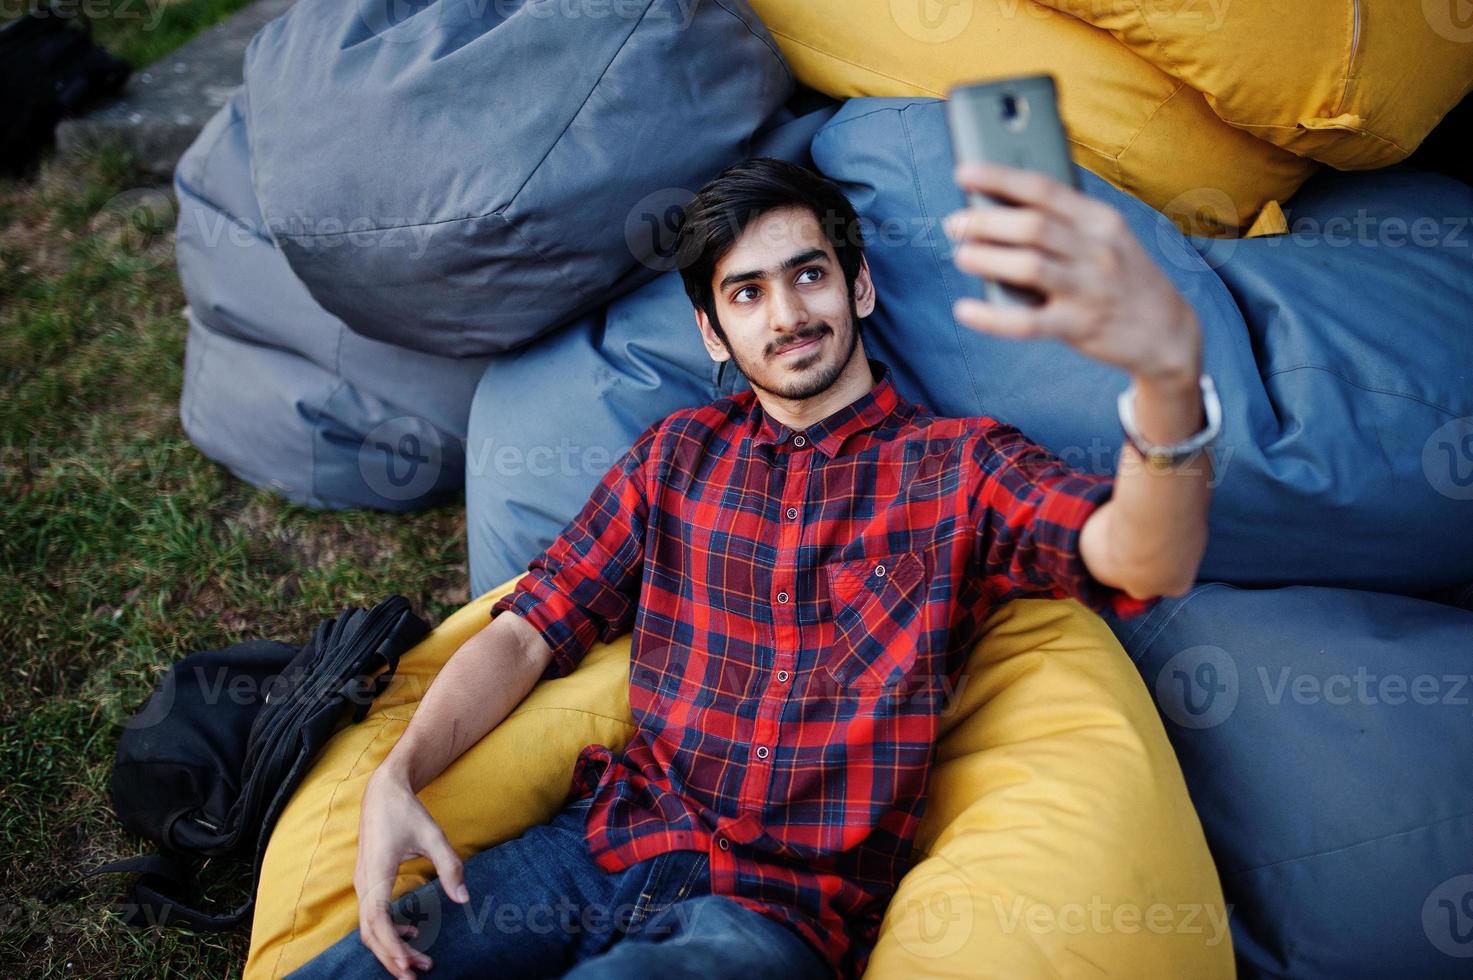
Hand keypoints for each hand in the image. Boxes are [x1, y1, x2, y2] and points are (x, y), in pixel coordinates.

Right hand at [353, 769, 468, 978]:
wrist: (382, 791)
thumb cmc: (406, 811)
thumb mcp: (433, 834)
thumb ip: (449, 866)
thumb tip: (463, 898)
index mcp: (376, 873)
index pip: (377, 920)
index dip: (390, 944)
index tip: (407, 963)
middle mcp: (363, 883)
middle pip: (370, 932)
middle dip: (391, 957)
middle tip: (416, 976)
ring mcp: (363, 884)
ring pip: (370, 928)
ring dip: (391, 947)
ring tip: (418, 962)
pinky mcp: (368, 882)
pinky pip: (373, 916)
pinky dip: (389, 930)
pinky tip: (413, 932)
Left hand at [945, 163, 1201, 386]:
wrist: (1167, 331)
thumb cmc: (1121, 278)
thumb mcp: (1106, 239)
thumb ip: (1063, 224)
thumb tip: (997, 211)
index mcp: (1100, 219)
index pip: (1044, 189)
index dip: (999, 178)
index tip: (964, 173)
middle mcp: (1098, 249)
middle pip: (1031, 226)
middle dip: (985, 221)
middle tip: (956, 224)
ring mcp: (1090, 289)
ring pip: (1028, 266)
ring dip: (985, 258)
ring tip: (961, 255)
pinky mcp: (1079, 327)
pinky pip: (1026, 322)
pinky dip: (990, 317)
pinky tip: (965, 309)